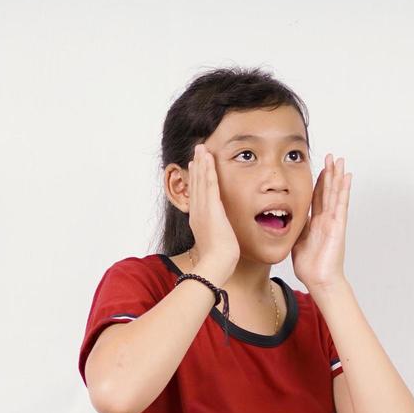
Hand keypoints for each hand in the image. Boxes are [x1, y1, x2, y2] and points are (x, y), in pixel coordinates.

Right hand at [186, 144, 239, 276]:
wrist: (215, 264)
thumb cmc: (217, 260)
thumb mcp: (214, 246)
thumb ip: (215, 237)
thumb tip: (218, 238)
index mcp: (198, 220)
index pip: (196, 195)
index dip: (195, 179)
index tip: (195, 167)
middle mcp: (197, 212)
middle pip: (195, 184)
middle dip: (196, 166)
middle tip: (196, 151)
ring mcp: (203, 209)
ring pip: (201, 181)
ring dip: (201, 163)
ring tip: (201, 148)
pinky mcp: (212, 208)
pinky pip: (210, 184)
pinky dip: (208, 169)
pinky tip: (208, 158)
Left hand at [291, 153, 349, 290]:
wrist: (319, 280)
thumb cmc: (310, 266)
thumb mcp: (296, 242)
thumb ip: (295, 229)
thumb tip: (284, 220)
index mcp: (316, 223)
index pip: (318, 197)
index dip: (319, 182)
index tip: (320, 168)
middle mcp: (326, 219)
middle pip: (328, 191)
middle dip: (329, 174)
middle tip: (331, 157)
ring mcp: (334, 221)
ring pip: (336, 194)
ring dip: (338, 176)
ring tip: (340, 161)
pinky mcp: (338, 226)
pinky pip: (341, 204)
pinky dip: (344, 190)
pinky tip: (347, 177)